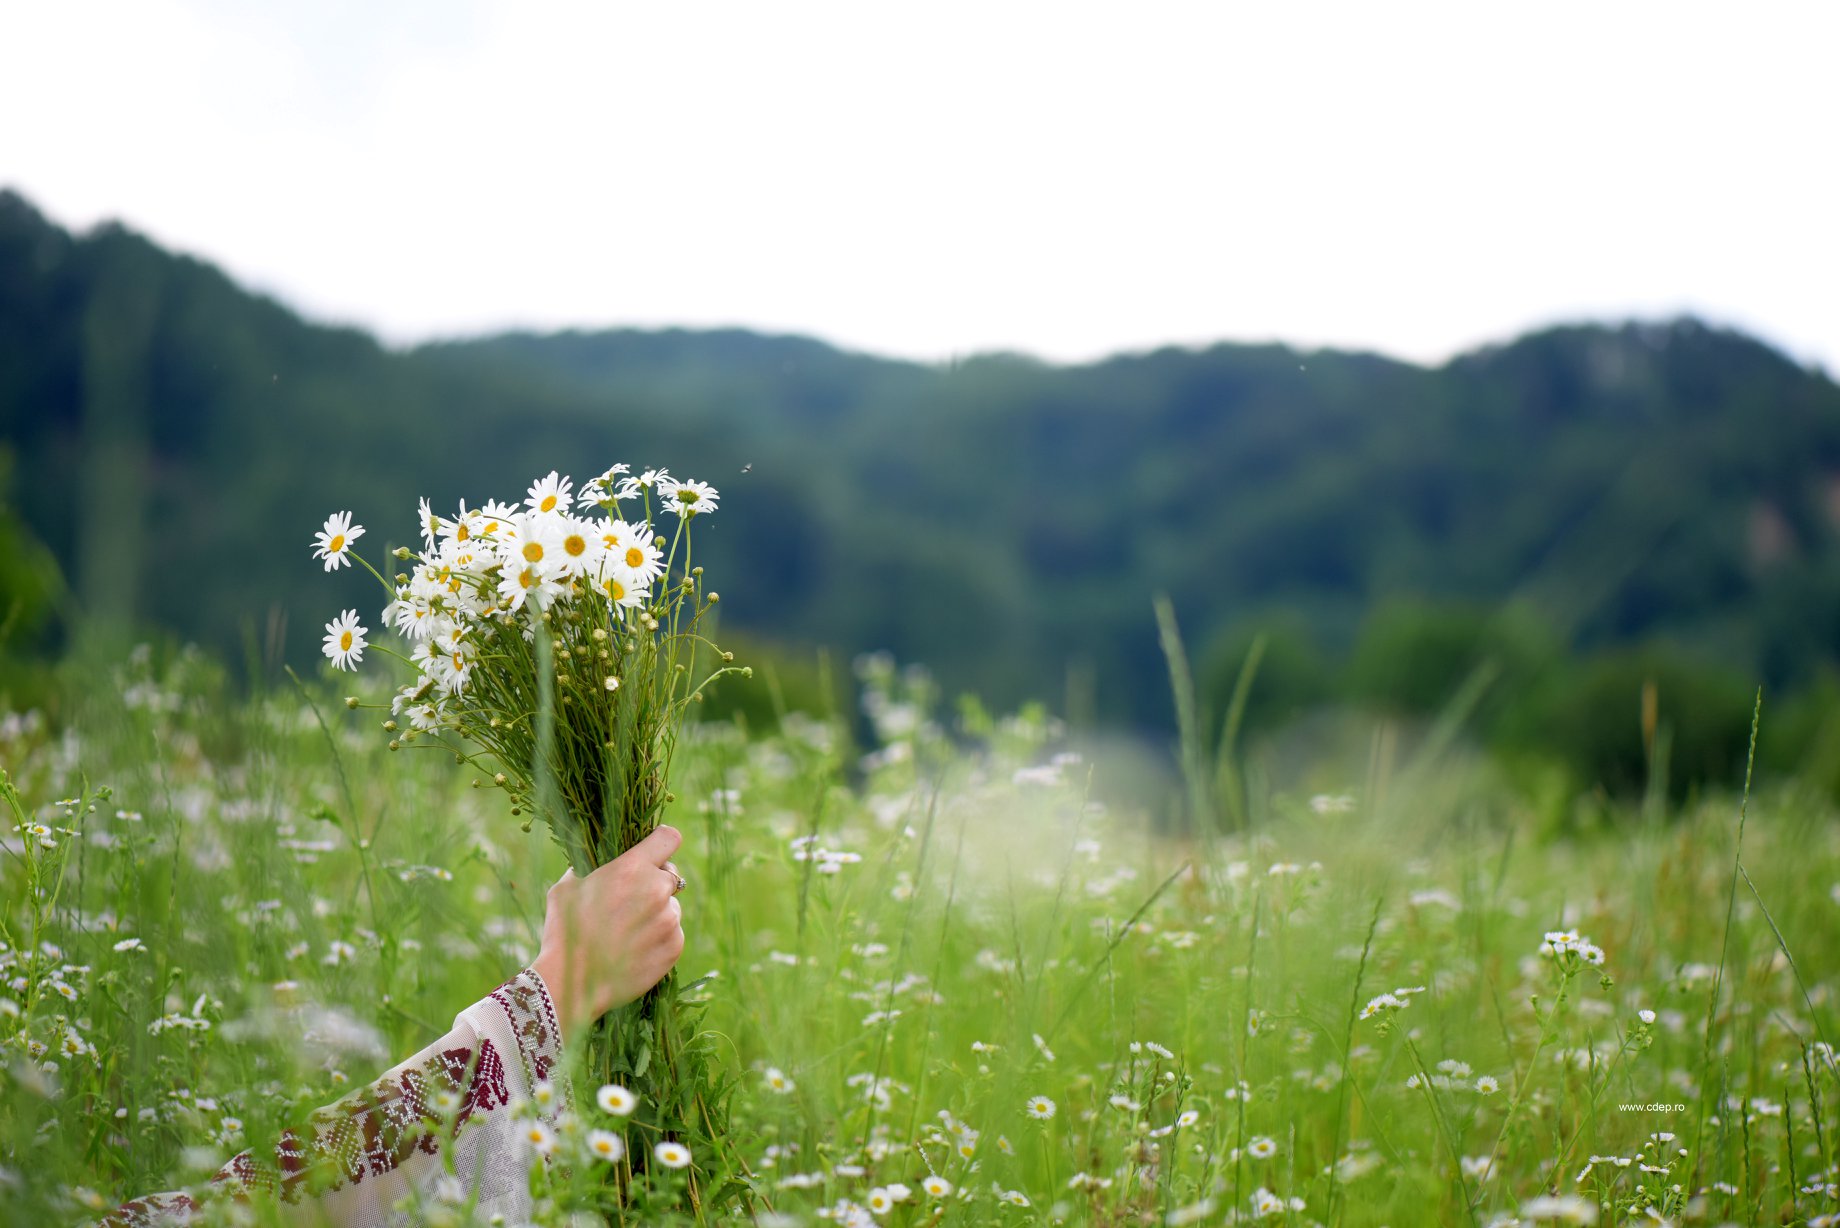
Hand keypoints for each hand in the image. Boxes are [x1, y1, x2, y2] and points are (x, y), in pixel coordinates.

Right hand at [530, 825, 685, 1039]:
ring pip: (671, 907)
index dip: (661, 844)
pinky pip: (673, 934)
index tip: (654, 852)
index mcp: (632, 868)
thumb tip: (602, 862)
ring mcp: (669, 920)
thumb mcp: (568, 887)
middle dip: (654, 883)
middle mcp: (657, 890)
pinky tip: (634, 950)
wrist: (571, 983)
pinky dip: (659, 939)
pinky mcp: (674, 947)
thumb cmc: (564, 932)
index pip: (669, 838)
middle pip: (670, 875)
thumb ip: (592, 868)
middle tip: (632, 901)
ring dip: (656, 913)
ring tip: (627, 932)